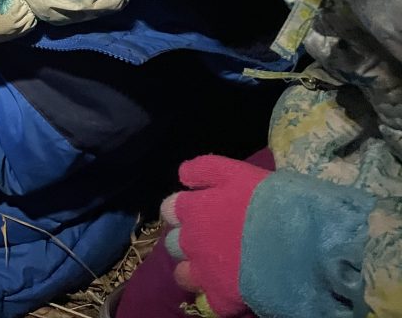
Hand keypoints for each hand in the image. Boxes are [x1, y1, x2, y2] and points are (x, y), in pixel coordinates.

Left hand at [160, 155, 270, 317]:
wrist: (302, 238)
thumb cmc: (272, 197)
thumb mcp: (236, 171)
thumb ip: (206, 171)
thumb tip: (185, 174)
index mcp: (192, 207)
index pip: (170, 209)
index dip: (185, 210)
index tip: (201, 210)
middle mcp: (190, 239)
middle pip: (174, 242)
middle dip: (190, 241)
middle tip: (215, 241)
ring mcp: (203, 270)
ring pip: (183, 274)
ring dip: (196, 271)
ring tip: (220, 269)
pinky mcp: (221, 297)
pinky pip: (212, 301)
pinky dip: (222, 297)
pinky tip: (237, 289)